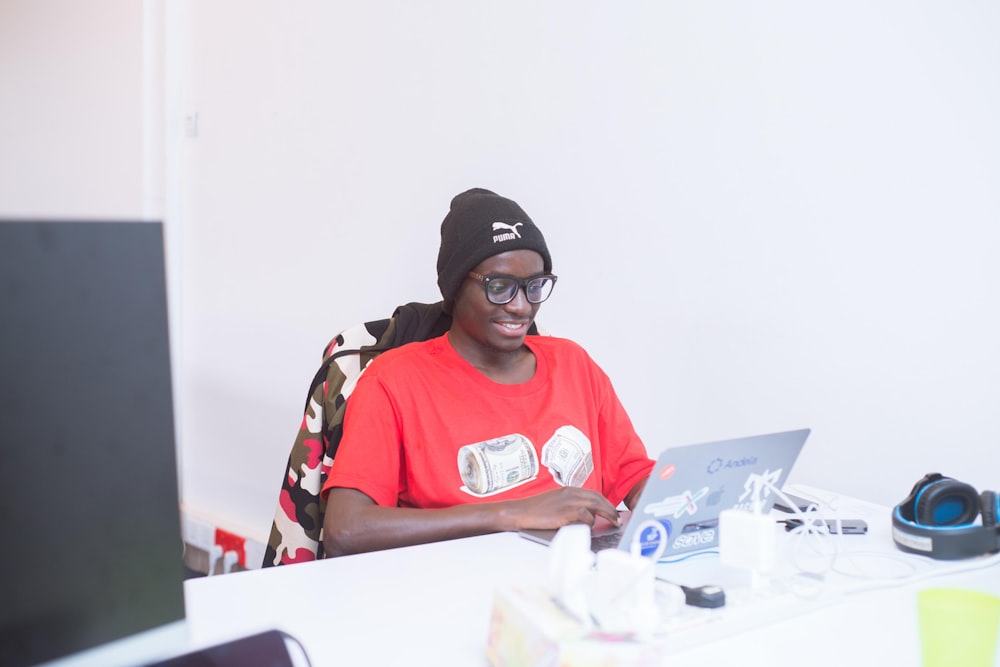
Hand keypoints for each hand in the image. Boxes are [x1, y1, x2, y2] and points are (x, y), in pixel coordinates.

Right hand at [501, 487, 620, 531]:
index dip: (606, 503)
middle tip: (618, 519)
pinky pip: (585, 516)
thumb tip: (587, 514)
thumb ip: (571, 505)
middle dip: (611, 509)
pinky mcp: (566, 512)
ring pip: (595, 506)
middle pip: (598, 498)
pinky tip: (590, 526)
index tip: (613, 511)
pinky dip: (590, 521)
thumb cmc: (536, 510)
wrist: (521, 512)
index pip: (594, 494)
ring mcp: (569, 501)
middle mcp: (571, 493)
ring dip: (606, 515)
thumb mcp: (556, 503)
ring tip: (613, 523)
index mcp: (569, 489)